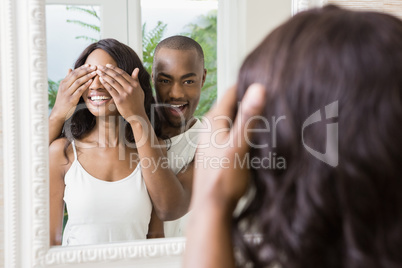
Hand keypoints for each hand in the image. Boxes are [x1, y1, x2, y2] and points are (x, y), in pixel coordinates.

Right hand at [50, 64, 96, 120]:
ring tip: (94, 73)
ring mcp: (67, 93)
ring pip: (78, 82)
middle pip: (76, 75)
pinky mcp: (71, 99)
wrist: (59, 112)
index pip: (73, 72)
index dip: (82, 68)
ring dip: (87, 76)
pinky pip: (79, 90)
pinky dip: (85, 85)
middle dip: (86, 70)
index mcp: (63, 83)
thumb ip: (68, 79)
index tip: (89, 65)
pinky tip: (91, 82)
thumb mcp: (64, 88)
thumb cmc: (63, 100)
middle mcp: (64, 86)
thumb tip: (70, 69)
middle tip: (94, 67)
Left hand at [96, 64, 146, 119]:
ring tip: (98, 72)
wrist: (137, 115)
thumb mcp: (139, 90)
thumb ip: (136, 79)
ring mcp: (125, 94)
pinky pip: (110, 89)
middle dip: (107, 70)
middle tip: (100, 66)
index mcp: (135, 84)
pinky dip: (105, 84)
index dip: (114, 68)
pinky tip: (101, 80)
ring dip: (104, 75)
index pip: (123, 73)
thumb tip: (136, 69)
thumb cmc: (138, 102)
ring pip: (112, 82)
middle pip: (116, 76)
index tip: (107, 65)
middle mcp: (130, 88)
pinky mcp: (119, 100)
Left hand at [191, 84, 265, 211]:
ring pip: (237, 120)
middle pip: (236, 105)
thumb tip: (257, 88)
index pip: (233, 91)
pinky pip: (237, 133)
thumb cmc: (222, 180)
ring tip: (273, 116)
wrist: (212, 207)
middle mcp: (212, 127)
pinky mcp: (221, 150)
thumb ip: (248, 118)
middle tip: (276, 99)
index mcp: (214, 121)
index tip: (269, 80)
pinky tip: (261, 138)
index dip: (250, 84)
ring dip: (252, 118)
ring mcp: (216, 139)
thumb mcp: (238, 146)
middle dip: (254, 101)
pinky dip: (249, 131)